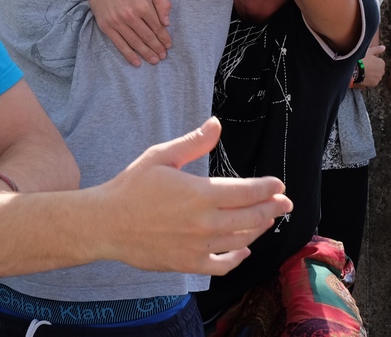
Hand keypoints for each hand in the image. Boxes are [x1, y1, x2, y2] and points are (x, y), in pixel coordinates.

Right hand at [78, 0, 172, 65]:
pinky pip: (119, 44)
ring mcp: (116, 22)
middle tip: (163, 56)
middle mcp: (130, 16)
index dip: (164, 38)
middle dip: (157, 48)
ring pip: (135, 43)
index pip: (157, 27)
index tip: (168, 45)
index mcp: (143, 5)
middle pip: (147, 37)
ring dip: (146, 54)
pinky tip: (137, 62)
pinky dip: (129, 55)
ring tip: (154, 60)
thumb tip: (166, 23)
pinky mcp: (106, 26)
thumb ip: (163, 2)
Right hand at [92, 118, 291, 274]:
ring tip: (267, 220)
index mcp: (200, 193)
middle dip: (272, 208)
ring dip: (259, 229)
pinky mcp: (188, 263)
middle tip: (285, 203)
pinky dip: (237, 258)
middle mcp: (204, 222)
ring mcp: (198, 246)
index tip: (278, 184)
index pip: (246, 191)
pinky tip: (244, 248)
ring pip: (240, 240)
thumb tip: (216, 124)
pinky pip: (222, 265)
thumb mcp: (160, 156)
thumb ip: (193, 143)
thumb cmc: (131, 187)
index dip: (267, 188)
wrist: (106, 223)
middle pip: (251, 217)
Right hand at [354, 43, 385, 88]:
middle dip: (373, 69)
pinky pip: (372, 82)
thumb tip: (384, 47)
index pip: (379, 62)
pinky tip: (363, 77)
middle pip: (378, 70)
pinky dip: (369, 80)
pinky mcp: (374, 84)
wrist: (354, 70)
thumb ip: (377, 49)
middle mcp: (382, 71)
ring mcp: (378, 78)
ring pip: (376, 76)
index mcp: (381, 63)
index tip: (366, 62)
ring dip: (372, 75)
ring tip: (363, 72)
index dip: (372, 62)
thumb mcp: (368, 51)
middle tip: (364, 67)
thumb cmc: (361, 59)